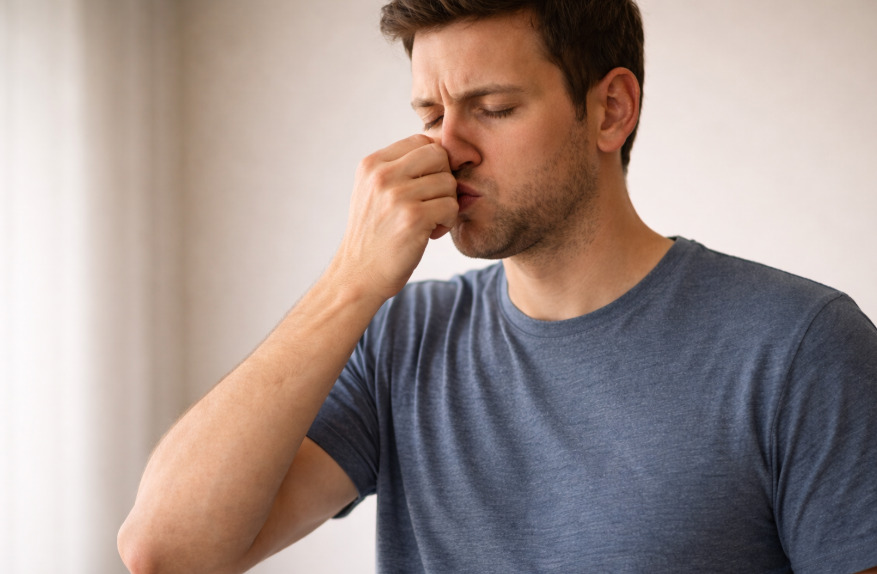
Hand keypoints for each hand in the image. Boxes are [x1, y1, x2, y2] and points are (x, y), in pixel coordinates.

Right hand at [334, 134, 458, 300]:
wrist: (358, 275)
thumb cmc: (374, 235)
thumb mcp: (374, 192)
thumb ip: (399, 169)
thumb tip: (443, 149)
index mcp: (372, 164)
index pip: (420, 141)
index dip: (433, 164)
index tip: (425, 187)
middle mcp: (382, 175)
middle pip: (438, 155)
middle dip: (443, 179)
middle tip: (432, 202)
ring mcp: (397, 196)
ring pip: (448, 182)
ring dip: (446, 204)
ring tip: (429, 221)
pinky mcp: (413, 218)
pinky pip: (451, 206)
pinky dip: (447, 221)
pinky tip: (431, 233)